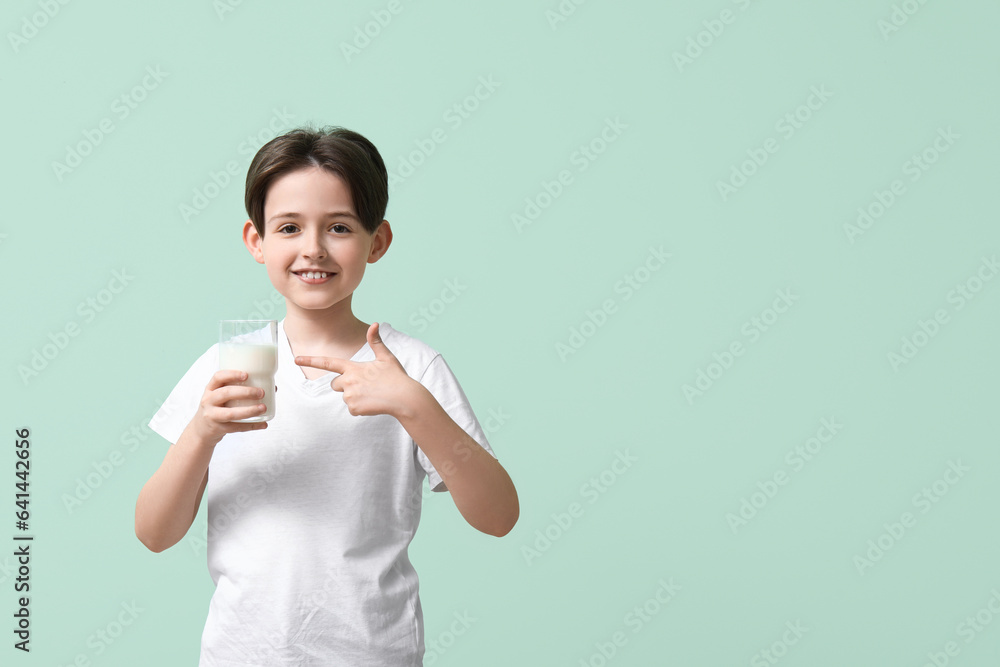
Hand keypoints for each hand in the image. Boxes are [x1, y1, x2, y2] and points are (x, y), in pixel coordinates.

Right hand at [191, 370, 268, 444]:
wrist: (201, 429)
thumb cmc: (218, 407)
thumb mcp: (220, 396)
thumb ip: (239, 389)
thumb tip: (273, 387)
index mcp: (210, 389)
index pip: (218, 377)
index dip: (232, 374)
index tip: (246, 374)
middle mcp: (208, 401)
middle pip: (225, 393)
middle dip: (245, 392)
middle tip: (261, 392)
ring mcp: (212, 416)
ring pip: (230, 413)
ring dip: (249, 411)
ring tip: (263, 408)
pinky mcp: (217, 429)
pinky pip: (236, 428)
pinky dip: (251, 426)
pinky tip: (263, 424)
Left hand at [295, 322, 417, 417]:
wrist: (404, 398)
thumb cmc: (396, 377)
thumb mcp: (386, 357)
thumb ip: (376, 342)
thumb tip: (375, 324)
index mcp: (353, 368)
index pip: (328, 363)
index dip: (311, 360)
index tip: (296, 359)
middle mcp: (348, 381)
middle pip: (335, 384)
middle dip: (345, 384)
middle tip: (365, 384)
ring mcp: (350, 396)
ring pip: (346, 397)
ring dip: (356, 396)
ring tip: (373, 394)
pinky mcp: (354, 408)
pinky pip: (352, 408)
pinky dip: (361, 407)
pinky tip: (373, 403)